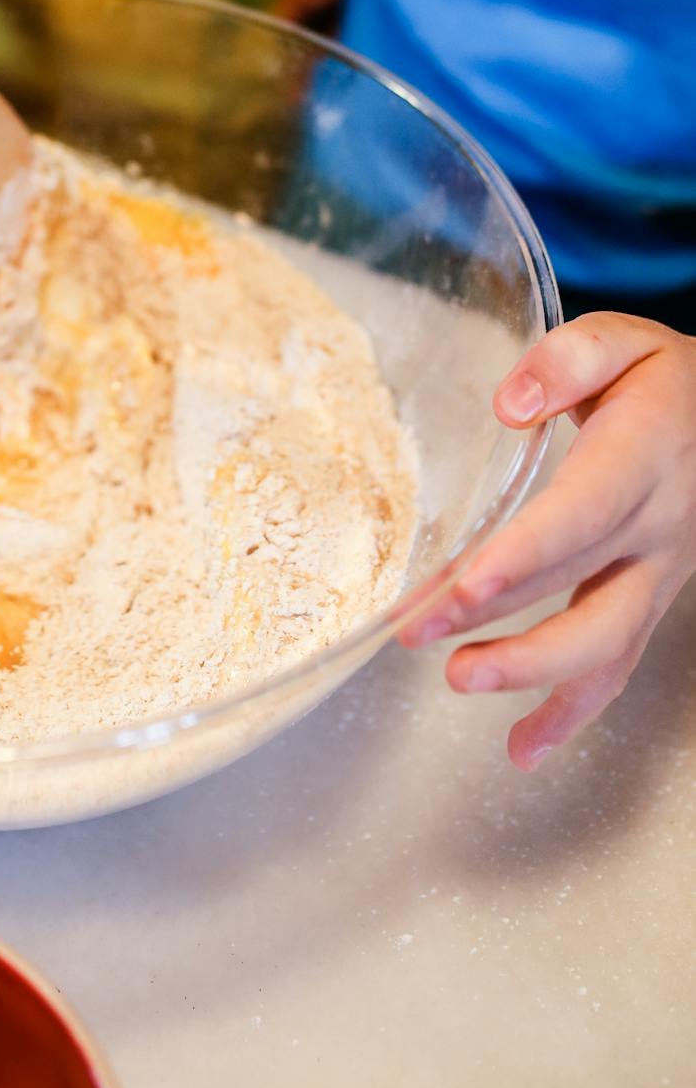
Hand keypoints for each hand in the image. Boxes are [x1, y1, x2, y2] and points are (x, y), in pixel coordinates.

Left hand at [399, 314, 695, 768]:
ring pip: (603, 644)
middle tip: (421, 634)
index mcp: (641, 460)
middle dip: (498, 621)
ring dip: (531, 674)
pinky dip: (570, 714)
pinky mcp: (647, 602)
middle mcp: (653, 530)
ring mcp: (656, 575)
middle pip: (577, 590)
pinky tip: (523, 748)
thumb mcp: (626, 339)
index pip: (580, 517)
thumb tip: (509, 404)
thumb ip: (567, 359)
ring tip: (458, 680)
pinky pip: (614, 668)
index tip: (466, 585)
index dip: (524, 556)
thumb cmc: (665, 378)